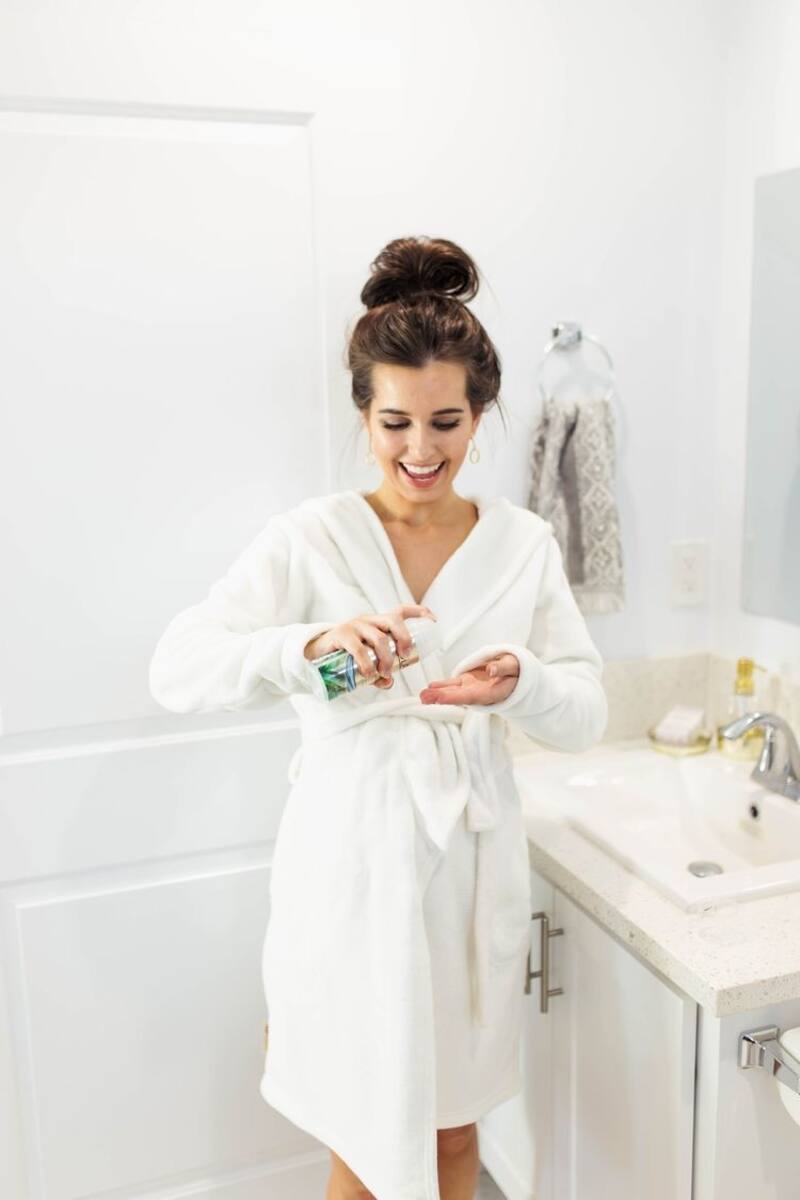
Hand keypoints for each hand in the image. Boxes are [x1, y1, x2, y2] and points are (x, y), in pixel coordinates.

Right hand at [303, 604, 437, 688]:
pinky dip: (366, 663)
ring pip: (379, 637)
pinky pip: (358, 648)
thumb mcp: (366, 661)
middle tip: (404, 657)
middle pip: (394, 621)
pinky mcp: (341, 635)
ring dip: (386, 658)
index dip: (419, 612)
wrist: (316, 653)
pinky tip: (369, 674)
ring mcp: (355, 625)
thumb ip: (379, 672)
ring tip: (384, 674)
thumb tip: (389, 683)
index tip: (433, 619)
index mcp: (378, 622)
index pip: (401, 610)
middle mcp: (369, 620)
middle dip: (404, 639)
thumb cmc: (346, 654)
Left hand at [419, 652, 519, 705]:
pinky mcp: (467, 682)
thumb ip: (503, 668)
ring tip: (422, 696)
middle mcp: (479, 693)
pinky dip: (441, 687)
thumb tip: (491, 669)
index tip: (440, 698)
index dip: (455, 697)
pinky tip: (429, 688)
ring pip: (452, 692)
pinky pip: (452, 685)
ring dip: (437, 694)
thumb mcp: (514, 666)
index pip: (471, 696)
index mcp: (491, 693)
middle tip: (424, 698)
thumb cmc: (517, 671)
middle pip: (458, 697)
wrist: (516, 675)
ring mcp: (471, 688)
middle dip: (441, 698)